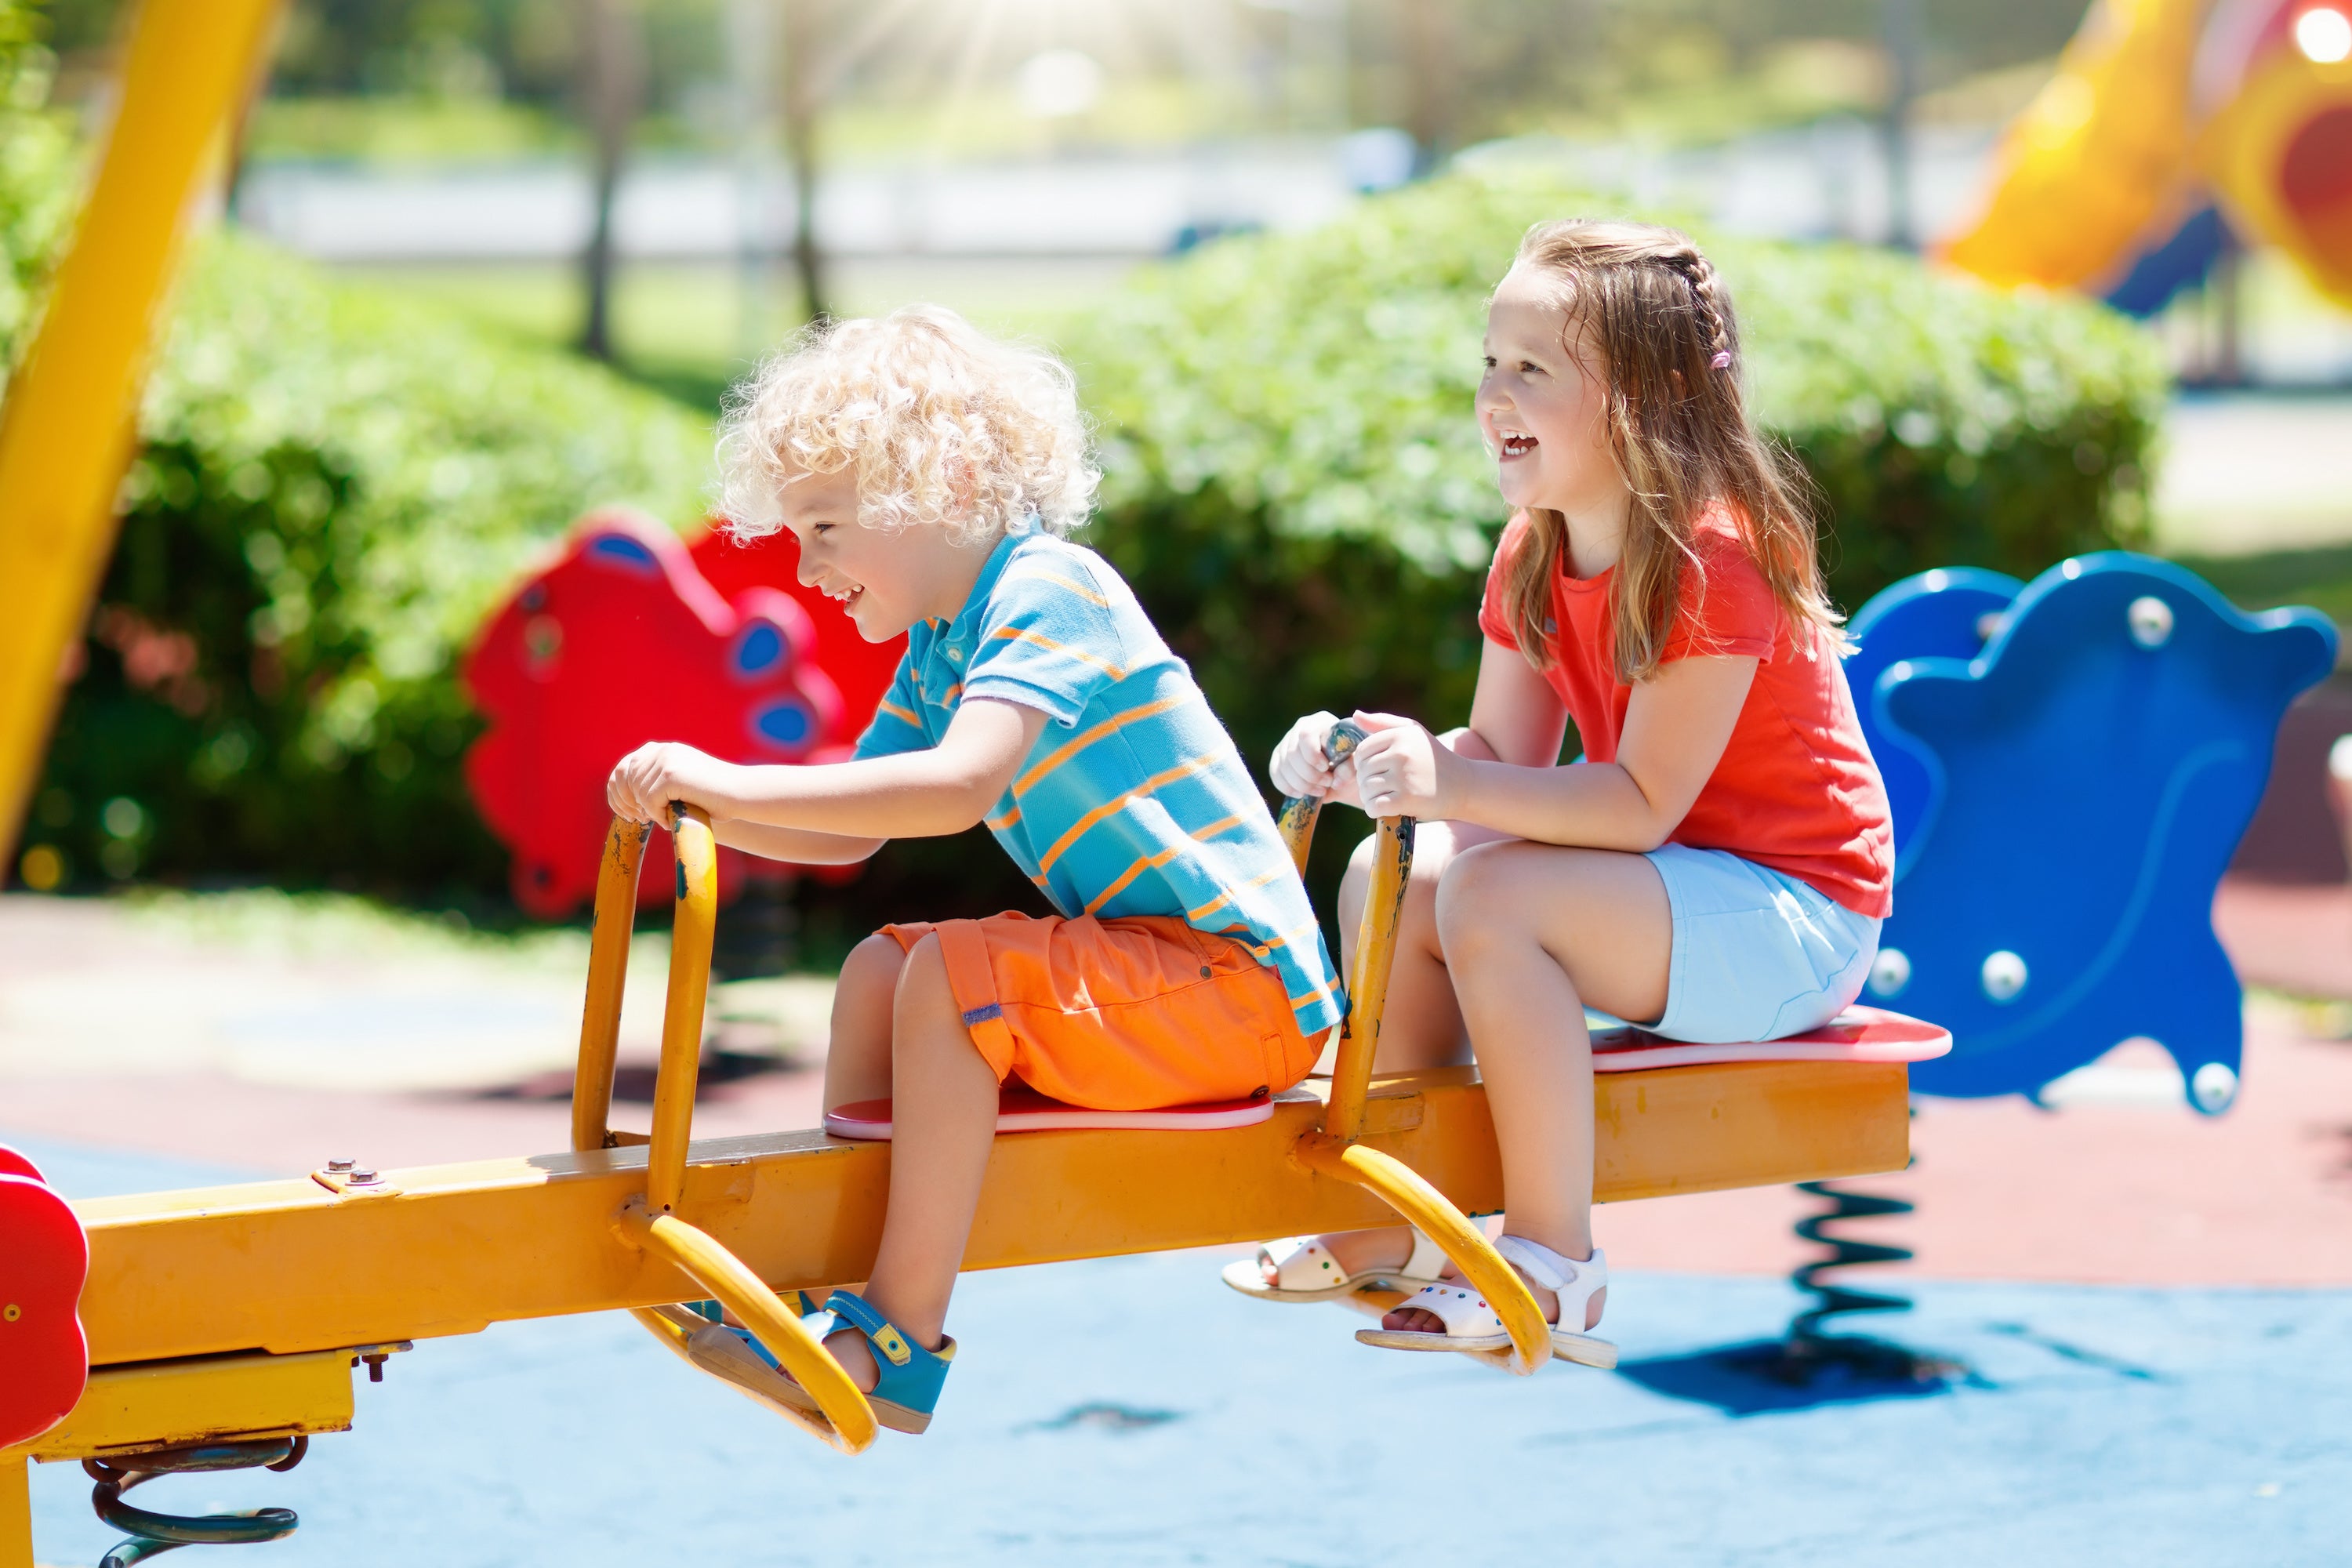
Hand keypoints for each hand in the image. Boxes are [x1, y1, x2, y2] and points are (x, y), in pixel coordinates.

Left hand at [606, 741, 730, 825]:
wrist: (742, 793)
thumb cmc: (714, 796)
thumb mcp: (680, 783)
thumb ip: (657, 781)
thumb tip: (626, 796)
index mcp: (661, 749)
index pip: (623, 768)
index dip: (618, 792)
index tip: (626, 811)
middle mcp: (661, 750)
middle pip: (625, 780)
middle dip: (628, 803)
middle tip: (640, 820)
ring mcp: (666, 759)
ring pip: (637, 793)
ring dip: (648, 811)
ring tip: (665, 818)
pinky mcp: (671, 774)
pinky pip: (649, 800)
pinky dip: (657, 814)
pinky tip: (671, 819)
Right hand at [1269, 711, 1360, 806]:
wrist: (1342, 769)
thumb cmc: (1351, 760)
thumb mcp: (1356, 762)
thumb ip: (1349, 768)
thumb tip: (1336, 781)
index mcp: (1320, 722)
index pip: (1306, 735)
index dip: (1312, 755)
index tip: (1326, 768)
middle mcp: (1300, 728)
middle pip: (1292, 753)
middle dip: (1310, 775)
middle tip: (1327, 783)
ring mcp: (1287, 742)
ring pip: (1283, 767)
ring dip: (1301, 784)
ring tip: (1320, 790)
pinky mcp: (1279, 758)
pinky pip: (1276, 774)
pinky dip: (1288, 788)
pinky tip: (1302, 794)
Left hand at [1350, 711, 1457, 819]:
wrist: (1463, 786)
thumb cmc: (1434, 758)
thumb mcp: (1413, 732)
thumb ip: (1383, 722)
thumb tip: (1355, 715)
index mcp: (1400, 735)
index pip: (1362, 751)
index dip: (1364, 764)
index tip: (1377, 771)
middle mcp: (1401, 754)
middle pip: (1362, 771)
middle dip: (1367, 782)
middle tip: (1383, 787)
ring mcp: (1403, 777)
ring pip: (1366, 789)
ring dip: (1370, 797)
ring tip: (1385, 797)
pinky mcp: (1406, 799)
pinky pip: (1374, 806)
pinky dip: (1375, 810)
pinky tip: (1387, 808)